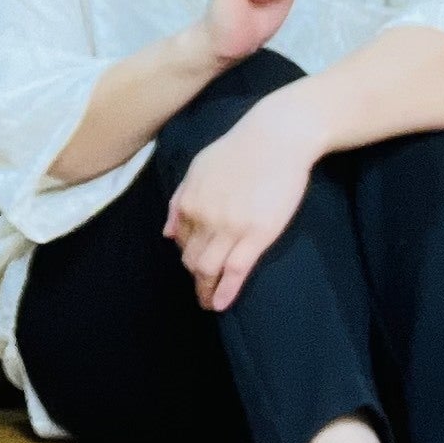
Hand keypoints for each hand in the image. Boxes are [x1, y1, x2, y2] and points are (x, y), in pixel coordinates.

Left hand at [165, 101, 318, 309]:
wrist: (276, 138)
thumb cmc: (239, 149)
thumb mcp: (198, 169)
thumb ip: (180, 201)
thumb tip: (167, 233)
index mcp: (188, 202)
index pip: (181, 241)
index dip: (188, 254)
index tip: (196, 264)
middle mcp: (204, 218)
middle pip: (192, 259)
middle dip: (195, 279)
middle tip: (201, 292)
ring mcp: (230, 228)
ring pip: (209, 269)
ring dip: (206, 290)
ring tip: (208, 302)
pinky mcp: (257, 235)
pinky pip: (235, 271)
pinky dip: (225, 291)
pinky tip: (221, 304)